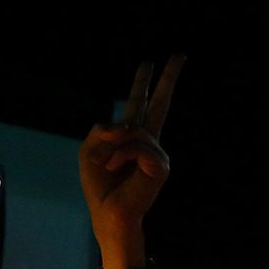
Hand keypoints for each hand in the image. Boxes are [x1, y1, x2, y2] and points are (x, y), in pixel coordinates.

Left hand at [80, 53, 184, 268]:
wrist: (108, 213)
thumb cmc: (100, 186)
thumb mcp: (89, 150)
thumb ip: (102, 129)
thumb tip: (126, 126)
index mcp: (132, 136)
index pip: (140, 105)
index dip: (144, 84)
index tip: (149, 64)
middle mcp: (148, 142)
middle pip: (160, 104)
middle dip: (168, 79)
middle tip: (179, 55)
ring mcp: (157, 153)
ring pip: (133, 131)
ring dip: (113, 148)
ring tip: (107, 166)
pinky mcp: (161, 165)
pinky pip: (136, 146)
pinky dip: (120, 156)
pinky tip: (114, 168)